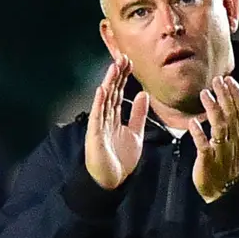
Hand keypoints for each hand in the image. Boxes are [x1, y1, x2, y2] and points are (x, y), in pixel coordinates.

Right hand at [85, 54, 149, 189]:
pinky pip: (97, 116)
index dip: (124, 77)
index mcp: (114, 117)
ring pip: (105, 99)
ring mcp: (99, 125)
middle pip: (111, 92)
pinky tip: (102, 89)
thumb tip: (143, 94)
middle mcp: (105, 117)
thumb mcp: (135, 133)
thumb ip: (138, 114)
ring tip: (114, 67)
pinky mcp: (95, 135)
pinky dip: (99, 102)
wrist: (112, 180)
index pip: (119, 92)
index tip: (129, 62)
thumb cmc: (121, 159)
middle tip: (123, 57)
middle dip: (117, 75)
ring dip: (109, 83)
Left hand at [189, 76, 238, 202]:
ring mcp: (222, 151)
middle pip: (232, 115)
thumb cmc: (228, 161)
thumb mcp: (237, 139)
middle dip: (225, 96)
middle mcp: (234, 142)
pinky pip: (204, 146)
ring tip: (204, 94)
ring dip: (213, 109)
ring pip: (220, 127)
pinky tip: (192, 123)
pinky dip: (198, 134)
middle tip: (217, 81)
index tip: (229, 79)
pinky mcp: (208, 161)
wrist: (225, 191)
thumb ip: (237, 118)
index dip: (237, 95)